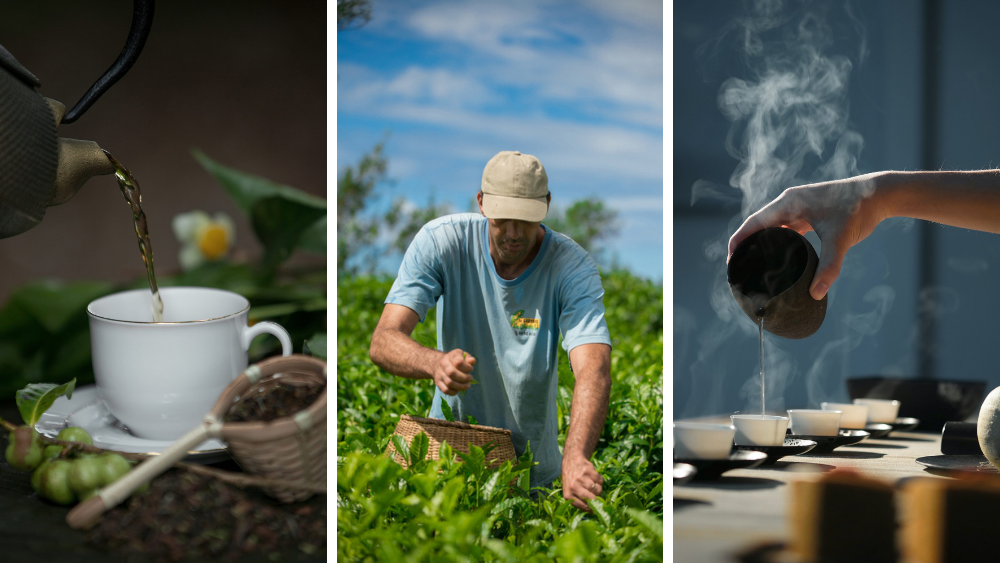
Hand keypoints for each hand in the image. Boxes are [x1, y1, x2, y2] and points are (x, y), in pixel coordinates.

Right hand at [432, 349, 475, 395]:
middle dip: (464, 378)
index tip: (470, 369)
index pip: (458, 362)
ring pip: (449, 383)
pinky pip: (445, 390)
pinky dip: (454, 392)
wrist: (439, 363)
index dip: (467, 368)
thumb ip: (469, 358)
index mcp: (451, 356)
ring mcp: (439, 373)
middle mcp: (443, 363)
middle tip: (470, 378)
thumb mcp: (463, 356)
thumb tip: (471, 361)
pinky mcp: (437, 382)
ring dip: (460, 386)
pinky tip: (458, 389)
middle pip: (451, 373)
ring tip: (467, 385)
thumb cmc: (455, 360)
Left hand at [562, 454, 603, 510]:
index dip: (592, 508)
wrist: (572, 461)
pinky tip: (593, 477)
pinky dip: (599, 480)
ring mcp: (580, 478)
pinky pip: (600, 480)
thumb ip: (580, 502)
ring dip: (598, 489)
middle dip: (597, 499)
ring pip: (598, 490)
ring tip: (592, 484)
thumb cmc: (572, 481)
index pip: (584, 506)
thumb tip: (594, 511)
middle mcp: (573, 487)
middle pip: (592, 499)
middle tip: (597, 496)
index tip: (596, 508)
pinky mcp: (588, 470)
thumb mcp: (571, 493)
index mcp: (568, 495)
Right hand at [727, 173, 889, 299]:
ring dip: (761, 242)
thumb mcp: (840, 240)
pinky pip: (786, 227)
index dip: (738, 240)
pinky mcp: (809, 213)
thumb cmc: (858, 210)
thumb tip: (816, 294)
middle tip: (738, 267)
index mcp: (789, 202)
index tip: (730, 260)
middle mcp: (790, 202)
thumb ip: (828, 268)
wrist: (880, 194)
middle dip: (746, 244)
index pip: (754, 223)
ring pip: (772, 226)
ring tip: (752, 263)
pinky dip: (777, 240)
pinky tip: (776, 255)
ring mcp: (799, 206)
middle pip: (759, 225)